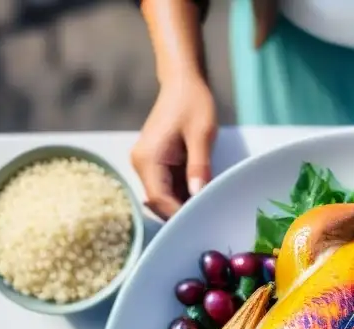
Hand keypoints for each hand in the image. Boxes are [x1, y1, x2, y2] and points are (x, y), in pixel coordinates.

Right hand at [132, 74, 216, 219]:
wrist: (182, 83)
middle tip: (211, 220)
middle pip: (160, 203)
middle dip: (183, 213)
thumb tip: (198, 195)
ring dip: (185, 204)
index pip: (160, 199)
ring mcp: (147, 165)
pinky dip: (185, 194)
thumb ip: (199, 166)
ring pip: (165, 198)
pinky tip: (204, 195)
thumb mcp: (201, 135)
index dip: (180, 214)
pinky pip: (169, 187)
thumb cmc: (192, 103)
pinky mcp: (157, 164)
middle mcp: (141, 164)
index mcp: (147, 159)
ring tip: (210, 209)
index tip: (204, 221)